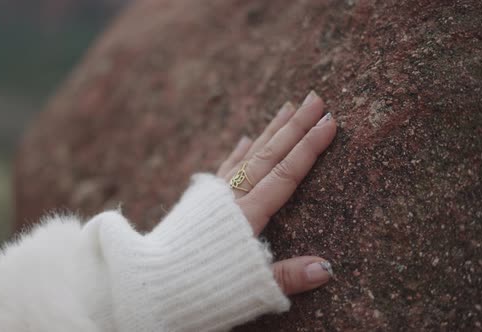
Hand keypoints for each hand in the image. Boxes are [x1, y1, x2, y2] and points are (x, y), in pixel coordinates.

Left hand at [216, 91, 336, 295]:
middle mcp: (233, 197)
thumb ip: (287, 276)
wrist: (152, 282)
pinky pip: (225, 169)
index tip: (329, 121)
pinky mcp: (201, 200)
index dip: (310, 148)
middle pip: (270, 155)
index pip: (287, 174)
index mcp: (247, 215)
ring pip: (249, 155)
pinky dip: (237, 153)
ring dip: (270, 131)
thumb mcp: (249, 285)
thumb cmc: (202, 286)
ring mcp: (216, 195)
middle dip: (295, 126)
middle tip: (315, 98)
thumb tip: (327, 269)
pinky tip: (244, 138)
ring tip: (287, 107)